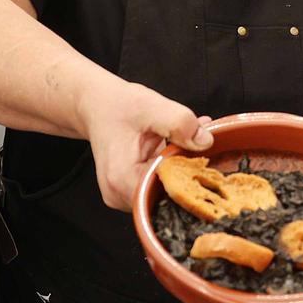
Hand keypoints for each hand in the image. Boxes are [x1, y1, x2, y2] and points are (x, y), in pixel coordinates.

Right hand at [77, 80, 212, 209]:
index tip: (201, 155)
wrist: (97, 106)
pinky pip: (157, 185)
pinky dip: (171, 169)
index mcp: (121, 178)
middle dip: (188, 170)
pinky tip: (178, 149)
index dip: (190, 175)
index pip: (167, 191)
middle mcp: (119, 194)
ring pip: (164, 191)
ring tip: (186, 142)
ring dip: (180, 169)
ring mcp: (123, 196)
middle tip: (198, 144)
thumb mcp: (152, 107)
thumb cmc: (118, 106)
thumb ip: (179, 123)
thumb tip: (205, 142)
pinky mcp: (130, 192)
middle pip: (166, 194)